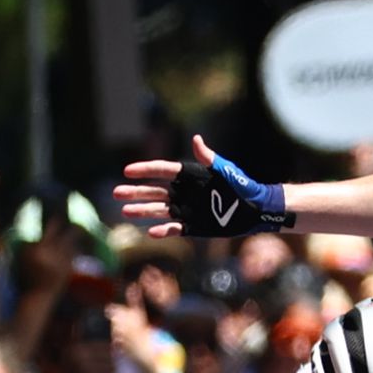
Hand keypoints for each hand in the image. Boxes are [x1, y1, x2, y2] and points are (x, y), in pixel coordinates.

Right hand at [113, 136, 295, 238]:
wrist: (256, 209)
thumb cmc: (242, 186)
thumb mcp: (226, 171)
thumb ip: (209, 158)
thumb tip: (197, 140)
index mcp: (189, 176)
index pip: (162, 171)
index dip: (145, 171)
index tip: (127, 171)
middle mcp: (184, 192)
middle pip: (155, 191)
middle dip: (136, 192)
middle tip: (116, 193)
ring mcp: (187, 209)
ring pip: (159, 210)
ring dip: (142, 210)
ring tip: (124, 211)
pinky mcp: (193, 226)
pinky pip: (174, 229)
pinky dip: (163, 231)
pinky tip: (149, 231)